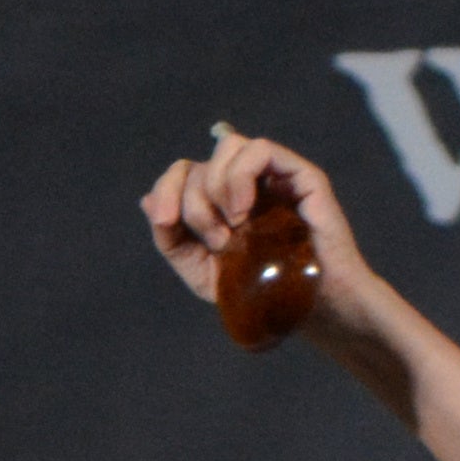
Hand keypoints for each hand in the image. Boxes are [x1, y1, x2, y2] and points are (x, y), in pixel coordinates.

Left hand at [142, 130, 380, 323]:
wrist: (312, 312)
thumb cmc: (262, 293)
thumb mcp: (202, 273)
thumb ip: (172, 238)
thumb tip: (147, 200)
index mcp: (220, 201)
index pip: (182, 172)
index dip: (165, 189)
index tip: (166, 222)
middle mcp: (245, 183)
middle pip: (200, 163)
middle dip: (194, 203)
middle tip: (217, 241)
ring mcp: (274, 176)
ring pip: (228, 147)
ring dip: (217, 187)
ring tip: (233, 227)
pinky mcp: (301, 176)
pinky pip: (261, 150)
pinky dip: (241, 176)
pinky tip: (243, 211)